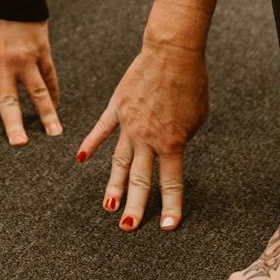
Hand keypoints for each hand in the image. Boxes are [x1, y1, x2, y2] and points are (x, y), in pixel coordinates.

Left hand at [0, 14, 62, 144]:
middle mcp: (4, 64)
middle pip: (9, 101)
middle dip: (14, 125)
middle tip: (19, 145)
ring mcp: (26, 59)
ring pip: (37, 93)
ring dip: (47, 115)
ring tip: (54, 134)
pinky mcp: (42, 51)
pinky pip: (50, 76)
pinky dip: (54, 92)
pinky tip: (57, 106)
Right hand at [77, 34, 209, 230]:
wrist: (172, 52)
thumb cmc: (191, 83)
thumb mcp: (197, 117)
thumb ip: (181, 137)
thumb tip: (169, 148)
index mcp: (172, 143)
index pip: (170, 182)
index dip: (170, 207)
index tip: (166, 227)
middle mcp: (147, 138)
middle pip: (139, 179)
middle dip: (134, 206)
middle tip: (128, 227)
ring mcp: (128, 124)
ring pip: (118, 162)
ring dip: (112, 186)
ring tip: (108, 206)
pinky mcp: (117, 107)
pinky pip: (101, 130)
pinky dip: (90, 144)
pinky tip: (81, 158)